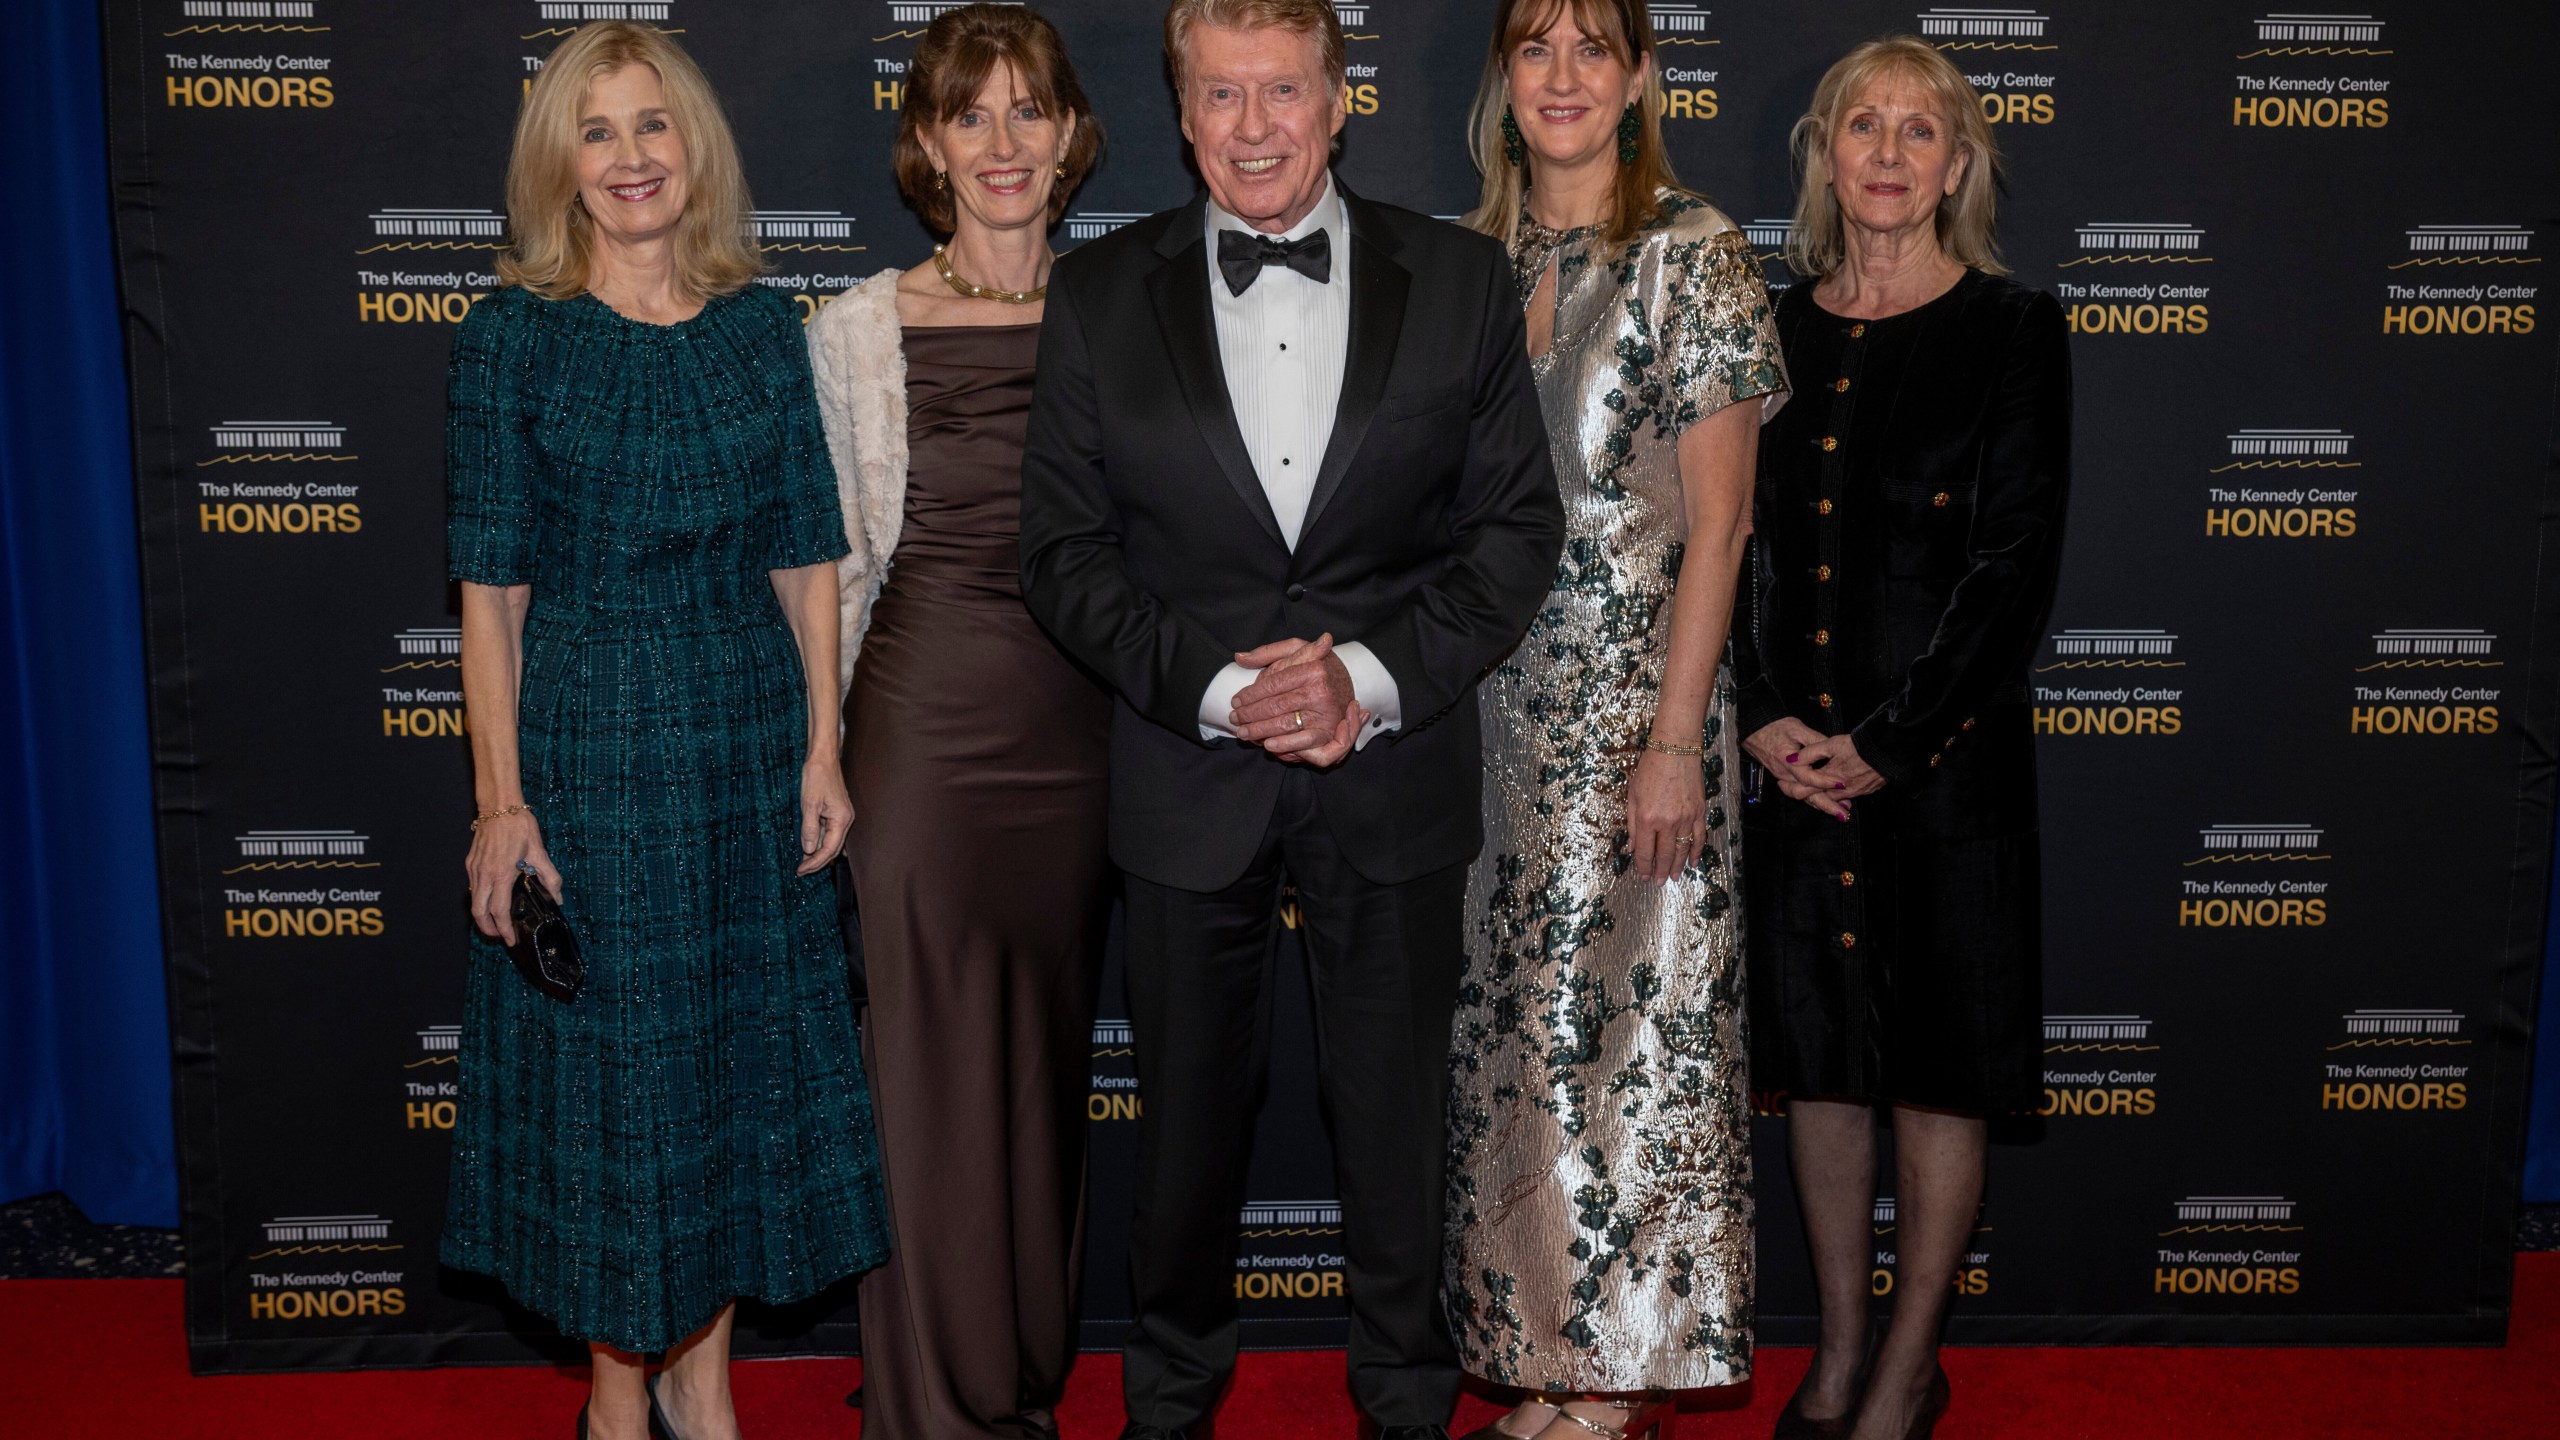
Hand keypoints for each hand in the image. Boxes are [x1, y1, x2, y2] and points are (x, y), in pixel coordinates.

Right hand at [467, 810, 559, 946]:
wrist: (499, 806)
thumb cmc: (519, 826)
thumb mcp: (539, 852)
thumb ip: (550, 876)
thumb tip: (557, 897)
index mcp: (502, 874)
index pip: (499, 911)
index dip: (505, 929)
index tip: (510, 940)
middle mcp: (484, 874)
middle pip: (478, 913)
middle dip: (488, 929)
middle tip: (501, 936)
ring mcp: (474, 869)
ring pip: (473, 901)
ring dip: (482, 916)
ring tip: (496, 922)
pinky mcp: (470, 863)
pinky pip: (472, 888)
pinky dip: (479, 900)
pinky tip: (491, 900)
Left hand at [798, 758, 854, 874]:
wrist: (823, 758)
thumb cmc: (817, 777)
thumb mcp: (809, 803)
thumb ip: (809, 828)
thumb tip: (809, 849)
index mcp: (841, 819)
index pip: (829, 849)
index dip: (815, 862)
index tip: (801, 870)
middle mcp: (845, 820)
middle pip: (833, 849)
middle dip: (817, 862)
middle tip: (801, 870)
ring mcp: (842, 817)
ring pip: (831, 842)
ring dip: (818, 853)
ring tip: (804, 862)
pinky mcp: (837, 813)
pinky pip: (830, 833)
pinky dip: (820, 842)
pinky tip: (813, 849)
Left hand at [1230, 634, 1359, 762]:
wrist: (1351, 682)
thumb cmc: (1318, 666)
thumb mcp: (1296, 649)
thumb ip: (1267, 652)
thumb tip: (1239, 657)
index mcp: (1312, 669)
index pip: (1272, 684)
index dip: (1250, 695)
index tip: (1235, 701)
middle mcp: (1320, 691)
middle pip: (1275, 706)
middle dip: (1250, 714)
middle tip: (1234, 718)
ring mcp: (1325, 713)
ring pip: (1284, 724)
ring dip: (1259, 731)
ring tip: (1243, 732)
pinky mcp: (1329, 731)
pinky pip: (1303, 742)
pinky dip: (1284, 745)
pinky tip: (1267, 744)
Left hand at [1626, 745, 1707, 882]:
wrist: (1675, 751)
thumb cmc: (1650, 770)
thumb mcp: (1632, 796)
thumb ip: (1632, 824)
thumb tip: (1631, 847)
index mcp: (1647, 818)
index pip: (1645, 851)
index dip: (1643, 866)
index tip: (1642, 877)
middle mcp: (1667, 822)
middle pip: (1664, 854)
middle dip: (1660, 871)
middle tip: (1658, 883)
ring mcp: (1685, 818)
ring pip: (1682, 849)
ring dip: (1678, 866)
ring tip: (1674, 878)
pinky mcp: (1699, 812)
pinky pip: (1699, 837)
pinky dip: (1697, 852)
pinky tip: (1694, 862)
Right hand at [1743, 717, 1853, 821]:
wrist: (1754, 730)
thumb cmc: (1774, 727)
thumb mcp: (1797, 728)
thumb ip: (1815, 739)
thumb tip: (1832, 749)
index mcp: (1787, 761)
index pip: (1807, 777)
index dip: (1825, 781)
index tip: (1841, 783)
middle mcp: (1784, 774)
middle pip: (1805, 794)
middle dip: (1825, 805)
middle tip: (1843, 814)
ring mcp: (1783, 778)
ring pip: (1802, 796)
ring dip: (1821, 805)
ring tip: (1839, 811)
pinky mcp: (1784, 778)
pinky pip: (1799, 792)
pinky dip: (1813, 799)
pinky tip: (1826, 802)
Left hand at [1796, 733, 1884, 803]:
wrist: (1887, 751)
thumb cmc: (1859, 746)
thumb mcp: (1831, 744)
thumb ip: (1810, 753)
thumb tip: (1792, 759)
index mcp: (1829, 778)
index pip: (1805, 789)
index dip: (1791, 787)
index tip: (1781, 784)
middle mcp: (1841, 790)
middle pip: (1818, 798)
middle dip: (1805, 796)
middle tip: (1793, 790)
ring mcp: (1854, 792)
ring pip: (1833, 800)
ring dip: (1822, 798)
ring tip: (1811, 793)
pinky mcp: (1866, 791)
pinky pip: (1847, 798)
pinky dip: (1838, 797)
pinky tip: (1835, 793)